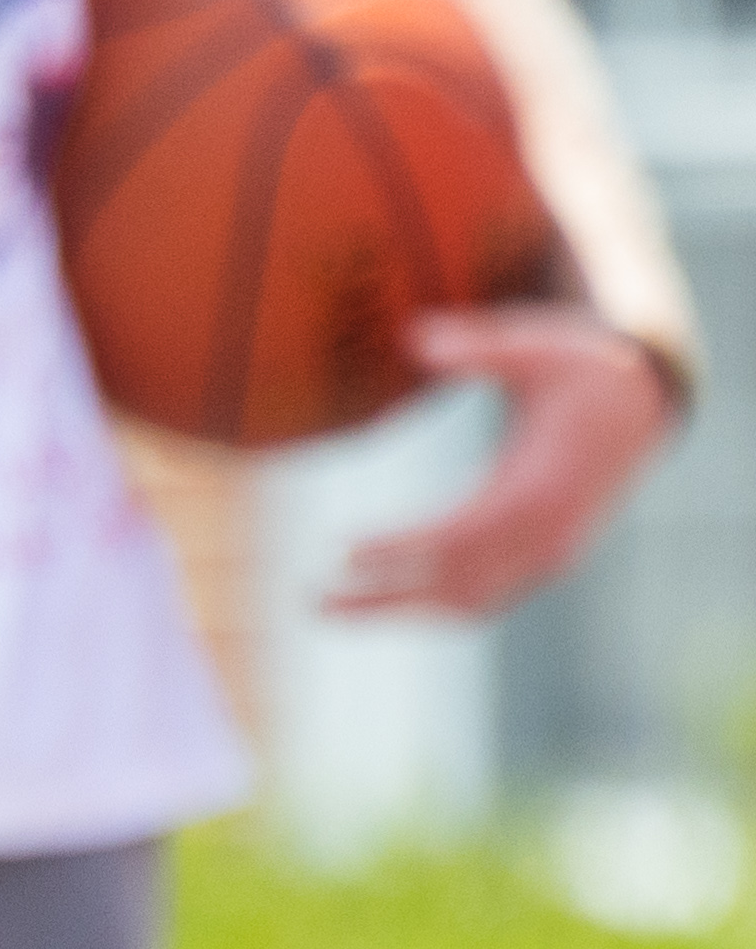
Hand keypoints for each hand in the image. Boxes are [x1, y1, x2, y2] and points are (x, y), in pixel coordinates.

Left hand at [325, 306, 675, 618]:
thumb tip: (414, 335)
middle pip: (457, 582)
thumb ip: (480, 344)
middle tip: (310, 600)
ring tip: (324, 611)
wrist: (637, 410)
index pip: (463, 532)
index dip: (403, 548)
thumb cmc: (578, 370)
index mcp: (544, 485)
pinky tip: (374, 607)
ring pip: (468, 603)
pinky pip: (483, 601)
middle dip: (383, 596)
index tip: (344, 550)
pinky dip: (428, 609)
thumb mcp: (538, 345)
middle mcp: (549, 533)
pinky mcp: (542, 564)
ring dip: (395, 613)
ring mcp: (549, 556)